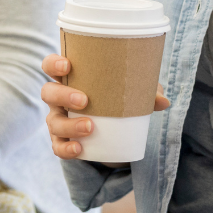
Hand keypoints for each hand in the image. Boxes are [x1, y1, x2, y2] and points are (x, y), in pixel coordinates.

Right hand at [40, 54, 169, 159]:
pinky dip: (66, 149)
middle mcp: (59, 97)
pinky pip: (57, 146)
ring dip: (69, 124)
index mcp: (72, 77)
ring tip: (90, 127)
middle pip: (48, 92)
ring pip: (53, 121)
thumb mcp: (132, 91)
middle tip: (84, 101)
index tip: (67, 65)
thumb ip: (147, 92)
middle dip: (62, 95)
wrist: (111, 126)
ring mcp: (58, 118)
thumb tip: (164, 102)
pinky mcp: (62, 139)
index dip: (53, 63)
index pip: (51, 65)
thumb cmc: (118, 97)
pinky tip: (79, 149)